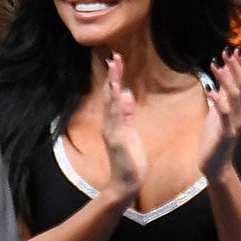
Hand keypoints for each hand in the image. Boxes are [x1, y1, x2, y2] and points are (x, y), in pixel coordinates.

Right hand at [99, 52, 145, 202]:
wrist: (126, 184)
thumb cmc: (130, 161)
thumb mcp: (130, 133)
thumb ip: (127, 115)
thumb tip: (126, 94)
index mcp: (114, 122)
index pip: (113, 95)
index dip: (115, 78)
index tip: (117, 60)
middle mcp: (110, 123)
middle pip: (110, 95)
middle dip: (113, 76)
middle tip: (114, 57)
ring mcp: (112, 131)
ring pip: (111, 103)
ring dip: (112, 84)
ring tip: (114, 67)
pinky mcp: (117, 139)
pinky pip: (117, 118)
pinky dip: (116, 103)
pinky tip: (118, 91)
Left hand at [199, 49, 240, 179]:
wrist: (217, 164)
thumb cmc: (216, 137)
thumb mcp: (219, 112)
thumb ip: (222, 96)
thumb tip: (220, 75)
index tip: (235, 50)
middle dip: (235, 67)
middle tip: (227, 52)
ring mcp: (236, 123)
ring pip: (235, 96)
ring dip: (226, 79)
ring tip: (216, 65)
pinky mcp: (226, 132)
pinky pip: (224, 114)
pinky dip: (218, 101)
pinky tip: (210, 91)